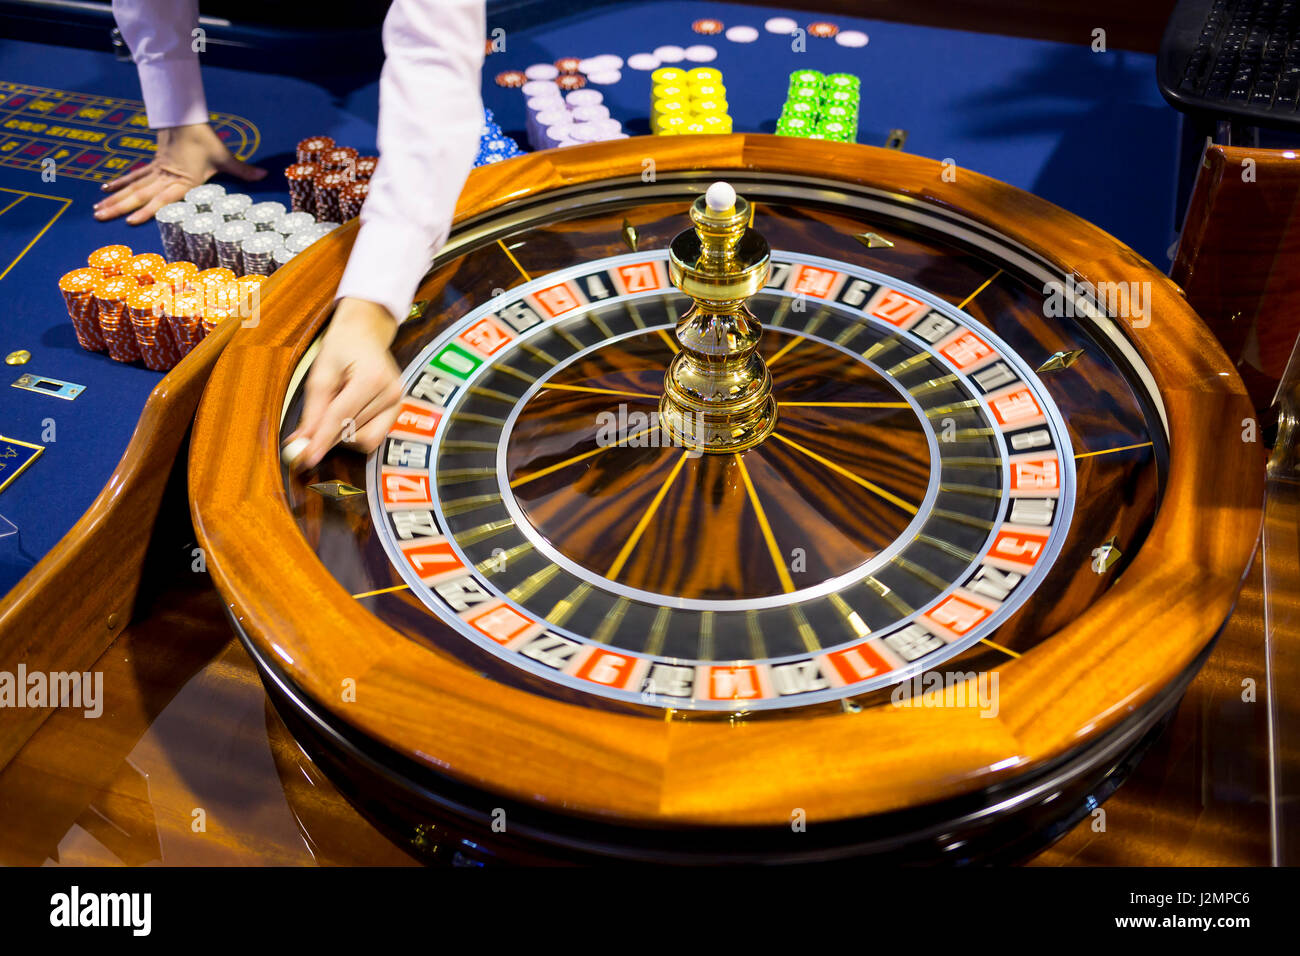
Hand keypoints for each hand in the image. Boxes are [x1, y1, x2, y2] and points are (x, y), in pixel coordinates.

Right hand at [93, 123, 266, 224]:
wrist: (186, 116)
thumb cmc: (205, 138)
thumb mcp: (224, 156)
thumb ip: (243, 170)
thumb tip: (265, 175)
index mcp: (182, 179)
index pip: (162, 198)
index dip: (147, 210)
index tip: (131, 221)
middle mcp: (165, 177)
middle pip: (139, 194)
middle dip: (120, 207)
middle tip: (100, 217)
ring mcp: (156, 170)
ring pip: (132, 186)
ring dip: (114, 198)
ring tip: (97, 210)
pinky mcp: (153, 164)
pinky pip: (133, 175)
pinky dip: (119, 183)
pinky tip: (104, 190)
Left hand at [285, 298, 403, 469]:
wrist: (367, 330)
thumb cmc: (343, 345)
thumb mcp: (321, 372)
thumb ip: (313, 409)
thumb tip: (303, 440)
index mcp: (372, 378)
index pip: (340, 418)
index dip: (321, 440)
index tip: (306, 458)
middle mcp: (391, 392)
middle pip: (353, 431)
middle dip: (330, 435)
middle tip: (313, 428)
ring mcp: (398, 402)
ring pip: (365, 438)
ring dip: (345, 433)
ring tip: (337, 408)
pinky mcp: (399, 409)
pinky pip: (375, 435)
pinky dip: (357, 431)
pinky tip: (350, 415)